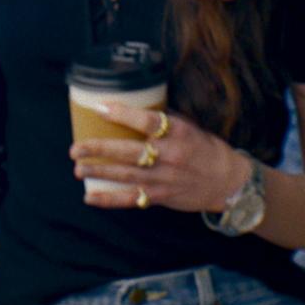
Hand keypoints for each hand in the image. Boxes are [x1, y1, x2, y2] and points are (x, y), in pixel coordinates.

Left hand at [69, 101, 247, 212]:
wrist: (228, 182)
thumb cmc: (205, 148)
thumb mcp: (189, 126)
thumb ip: (163, 119)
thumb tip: (131, 104)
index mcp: (178, 133)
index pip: (147, 121)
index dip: (123, 114)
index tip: (100, 108)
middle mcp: (170, 156)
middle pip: (129, 152)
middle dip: (100, 149)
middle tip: (76, 148)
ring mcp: (164, 179)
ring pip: (125, 176)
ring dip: (99, 172)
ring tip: (78, 168)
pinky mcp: (160, 197)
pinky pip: (131, 199)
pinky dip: (109, 200)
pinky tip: (90, 197)